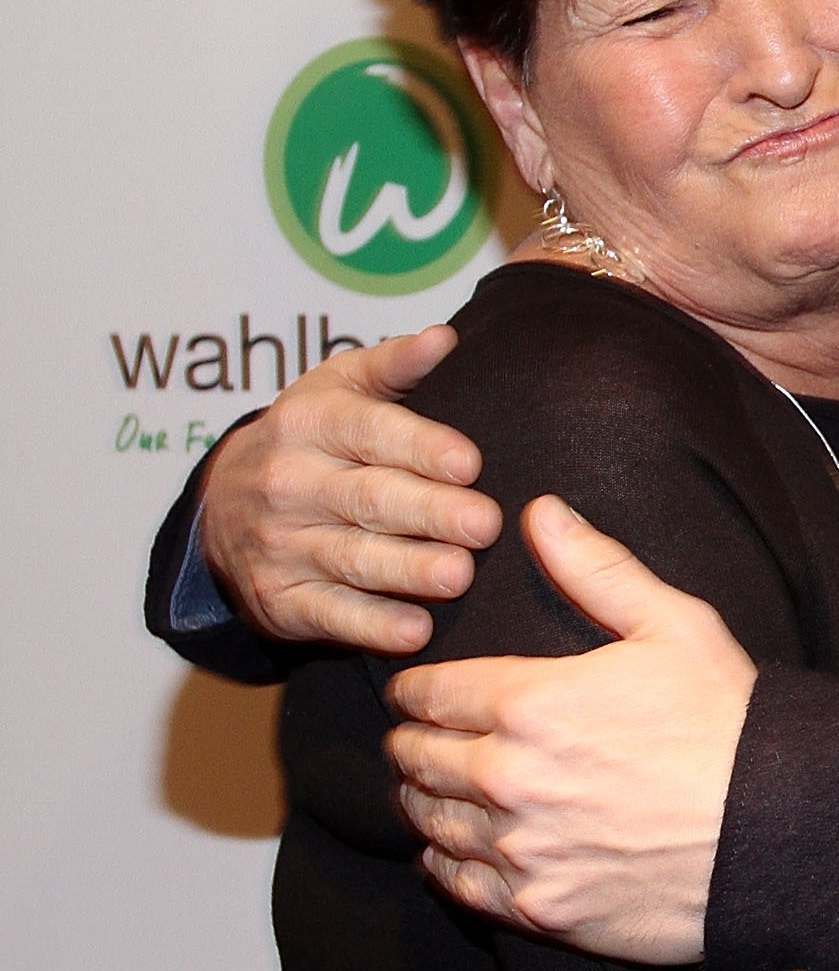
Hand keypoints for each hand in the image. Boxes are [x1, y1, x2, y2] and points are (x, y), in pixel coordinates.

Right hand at [197, 327, 499, 653]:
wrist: (223, 506)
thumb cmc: (308, 439)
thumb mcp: (338, 387)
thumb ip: (393, 364)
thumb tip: (445, 338)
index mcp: (307, 421)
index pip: (368, 431)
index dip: (419, 447)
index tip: (469, 463)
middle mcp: (288, 482)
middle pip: (367, 498)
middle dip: (429, 512)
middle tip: (484, 524)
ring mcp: (280, 544)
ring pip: (352, 558)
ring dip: (409, 570)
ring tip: (458, 574)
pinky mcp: (280, 598)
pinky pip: (330, 614)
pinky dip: (373, 626)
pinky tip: (416, 631)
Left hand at [386, 497, 759, 963]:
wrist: (778, 835)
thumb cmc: (730, 725)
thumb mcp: (674, 626)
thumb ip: (595, 569)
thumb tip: (540, 512)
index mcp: (529, 703)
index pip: (430, 693)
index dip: (415, 689)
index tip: (415, 692)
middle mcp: (508, 779)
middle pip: (417, 759)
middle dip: (414, 743)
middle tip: (420, 740)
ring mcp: (520, 851)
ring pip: (429, 822)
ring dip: (425, 802)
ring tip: (435, 791)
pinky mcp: (539, 909)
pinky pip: (458, 885)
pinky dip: (447, 865)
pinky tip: (456, 851)